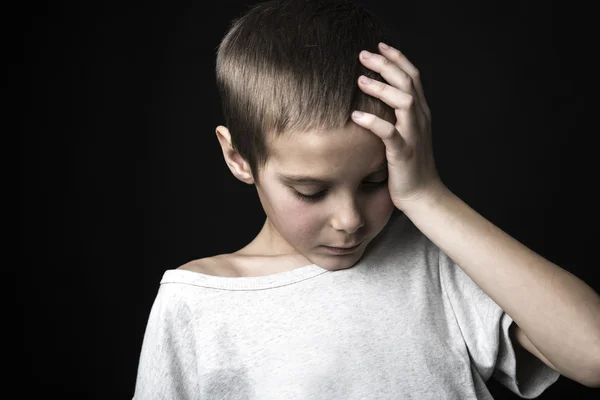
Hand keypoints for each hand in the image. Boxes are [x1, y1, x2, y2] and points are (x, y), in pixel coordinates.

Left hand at [351, 42, 444, 209]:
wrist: (423, 195)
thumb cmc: (409, 165)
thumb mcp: (406, 134)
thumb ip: (396, 115)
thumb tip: (376, 99)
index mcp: (421, 113)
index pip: (413, 77)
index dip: (398, 58)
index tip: (379, 45)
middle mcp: (420, 120)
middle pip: (408, 82)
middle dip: (386, 65)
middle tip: (363, 55)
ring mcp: (413, 135)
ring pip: (404, 101)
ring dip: (382, 88)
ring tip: (360, 80)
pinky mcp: (403, 153)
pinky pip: (389, 133)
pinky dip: (373, 122)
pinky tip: (356, 115)